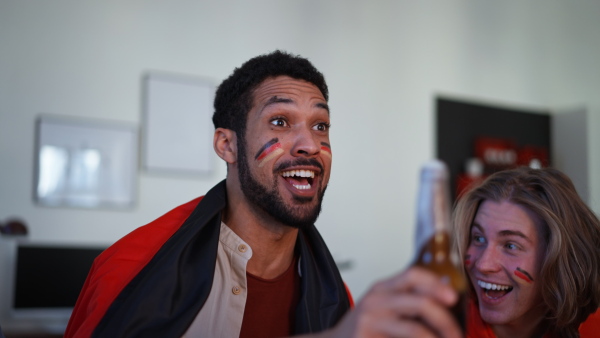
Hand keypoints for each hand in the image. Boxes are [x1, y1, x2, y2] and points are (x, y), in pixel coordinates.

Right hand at [326, 266, 462, 337]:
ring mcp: (371, 321)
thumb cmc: (365, 327)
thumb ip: (406, 301)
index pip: (412, 275)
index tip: (453, 298)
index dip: (435, 284)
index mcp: (382, 288)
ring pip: (414, 328)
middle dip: (445, 320)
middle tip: (457, 334)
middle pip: (419, 302)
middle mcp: (376, 301)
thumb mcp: (382, 306)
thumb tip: (446, 303)